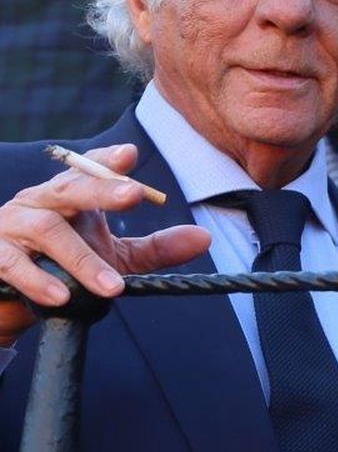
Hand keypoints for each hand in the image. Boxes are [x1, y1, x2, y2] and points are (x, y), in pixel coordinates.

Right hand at [0, 144, 209, 344]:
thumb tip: (204, 238)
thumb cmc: (64, 266)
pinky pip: (12, 262)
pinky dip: (37, 279)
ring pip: (47, 231)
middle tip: (134, 193)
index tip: (130, 153)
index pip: (88, 169)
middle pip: (70, 188)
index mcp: (70, 194)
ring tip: (112, 286)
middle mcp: (40, 202)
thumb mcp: (113, 256)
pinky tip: (60, 295)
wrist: (9, 298)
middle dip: (101, 189)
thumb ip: (156, 247)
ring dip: (81, 259)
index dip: (106, 160)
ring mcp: (12, 226)